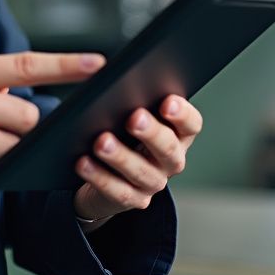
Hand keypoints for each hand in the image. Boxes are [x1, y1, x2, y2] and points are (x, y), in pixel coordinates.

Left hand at [72, 95, 202, 229]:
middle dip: (151, 132)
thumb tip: (111, 74)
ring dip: (121, 156)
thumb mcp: (128, 113)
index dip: (182, 114)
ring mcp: (153, 183)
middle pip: (169, 148)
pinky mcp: (132, 200)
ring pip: (142, 172)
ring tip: (101, 141)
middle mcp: (170, 160)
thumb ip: (130, 98)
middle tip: (134, 117)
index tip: (167, 102)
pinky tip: (83, 162)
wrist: (106, 175)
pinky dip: (99, 177)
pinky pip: (117, 192)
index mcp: (176, 134)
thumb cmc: (120, 132)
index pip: (191, 124)